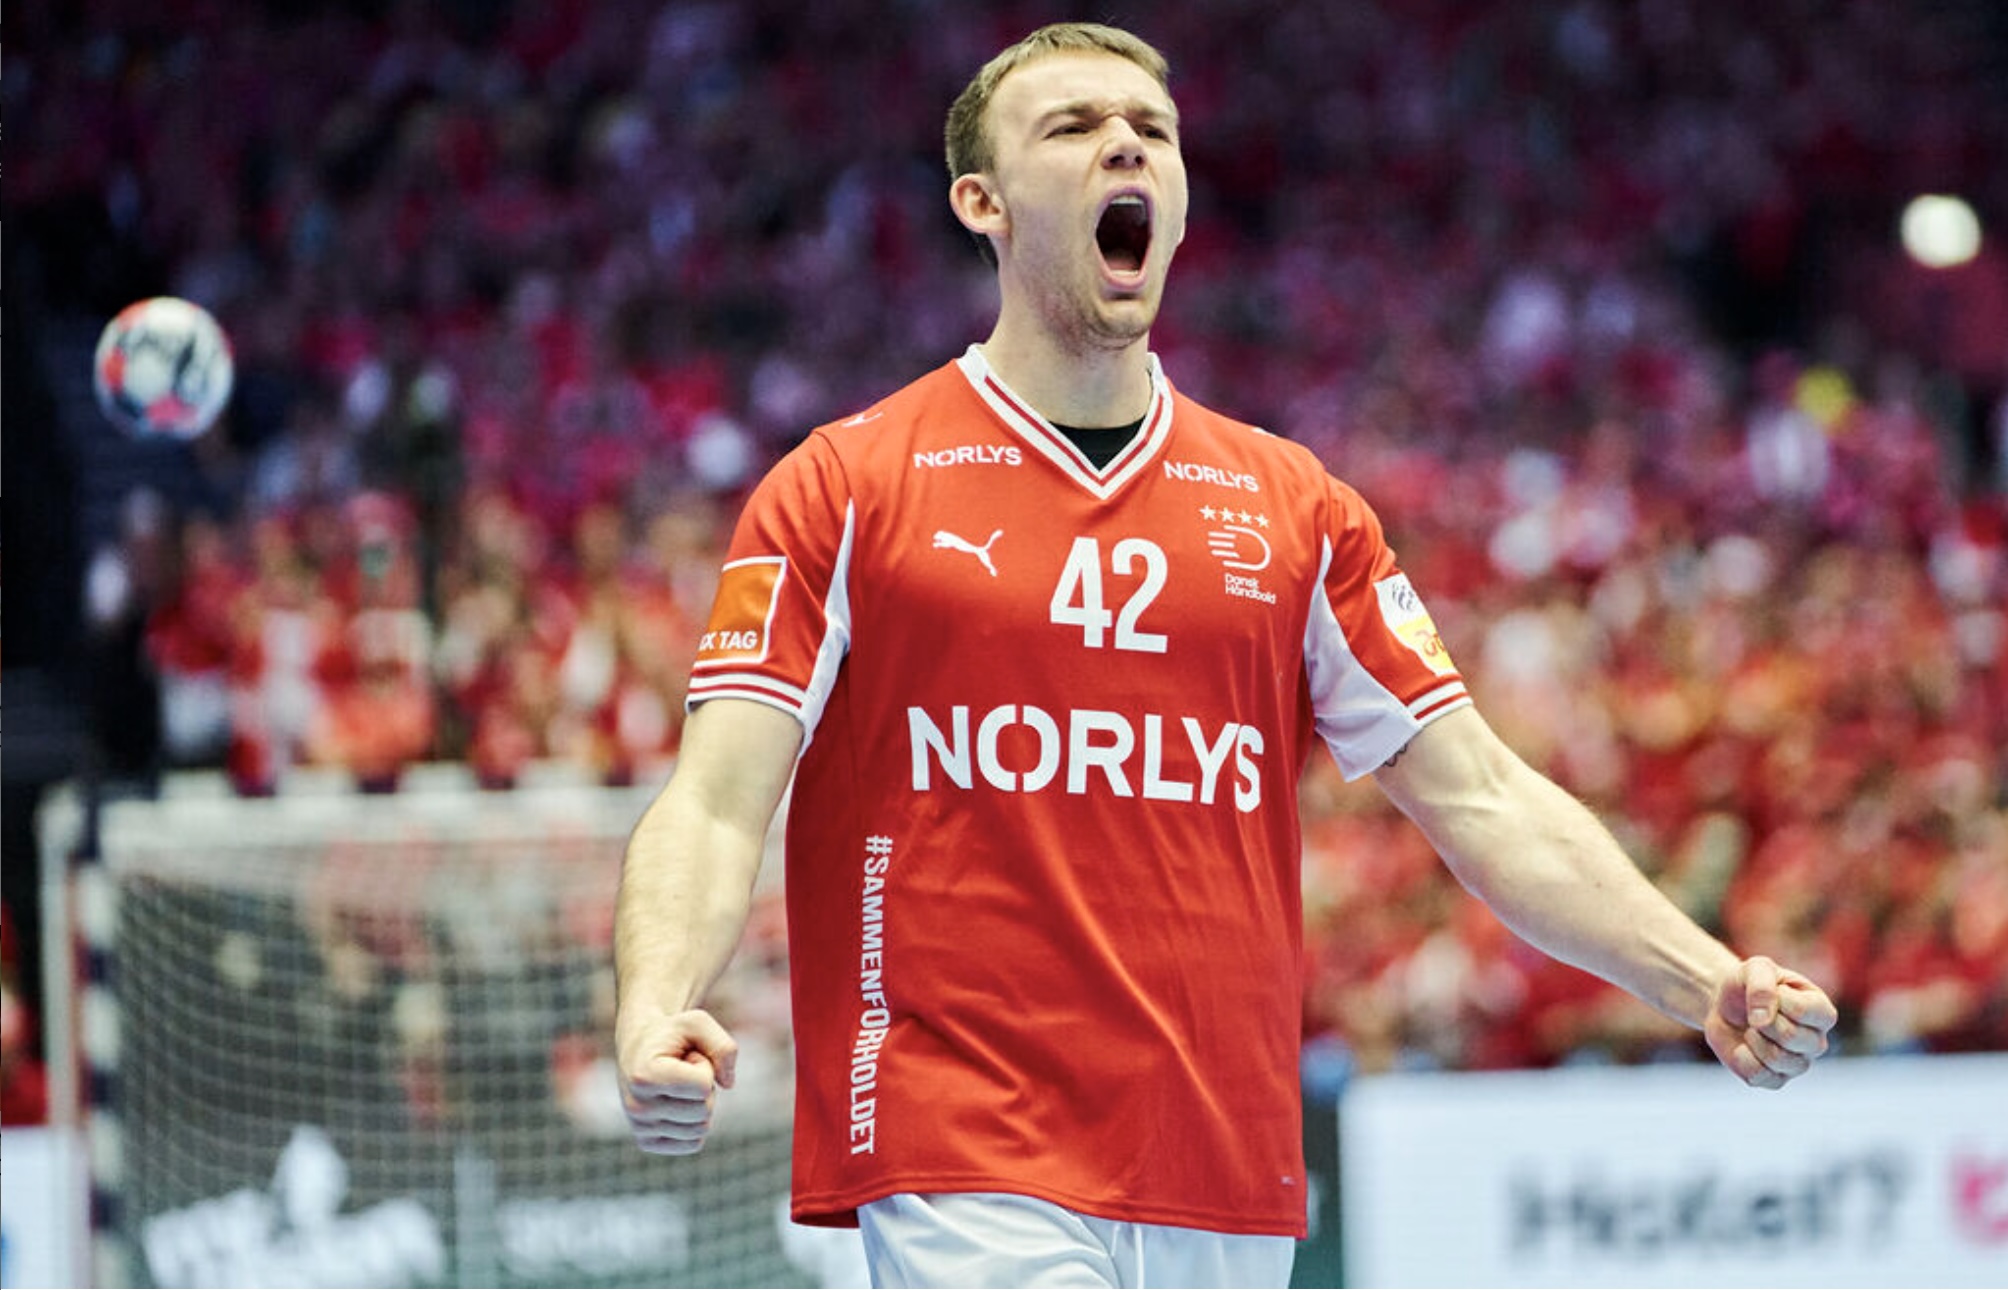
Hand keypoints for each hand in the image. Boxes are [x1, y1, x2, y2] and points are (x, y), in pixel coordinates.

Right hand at [617, 1007, 738, 1154]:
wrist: (639, 1049)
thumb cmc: (671, 1034)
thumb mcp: (698, 1022)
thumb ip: (723, 1046)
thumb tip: (728, 1084)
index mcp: (645, 1077)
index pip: (703, 1087)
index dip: (704, 1067)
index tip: (686, 1056)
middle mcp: (637, 1107)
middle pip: (704, 1111)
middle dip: (704, 1087)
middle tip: (683, 1071)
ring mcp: (640, 1129)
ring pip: (700, 1129)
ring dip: (698, 1104)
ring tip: (679, 1086)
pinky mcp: (646, 1143)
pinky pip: (693, 1144)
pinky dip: (694, 1124)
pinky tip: (676, 1104)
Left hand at [1703, 956, 1836, 1089]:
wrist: (1724, 1004)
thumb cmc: (1748, 984)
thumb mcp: (1755, 968)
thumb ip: (1762, 985)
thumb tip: (1762, 1020)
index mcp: (1821, 1011)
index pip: (1804, 1010)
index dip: (1775, 999)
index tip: (1770, 992)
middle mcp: (1816, 1041)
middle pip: (1791, 1037)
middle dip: (1762, 1021)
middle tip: (1755, 1014)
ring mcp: (1798, 1063)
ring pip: (1777, 1059)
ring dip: (1753, 1039)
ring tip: (1751, 1029)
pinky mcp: (1776, 1079)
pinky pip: (1760, 1076)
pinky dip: (1742, 1058)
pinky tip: (1743, 1046)